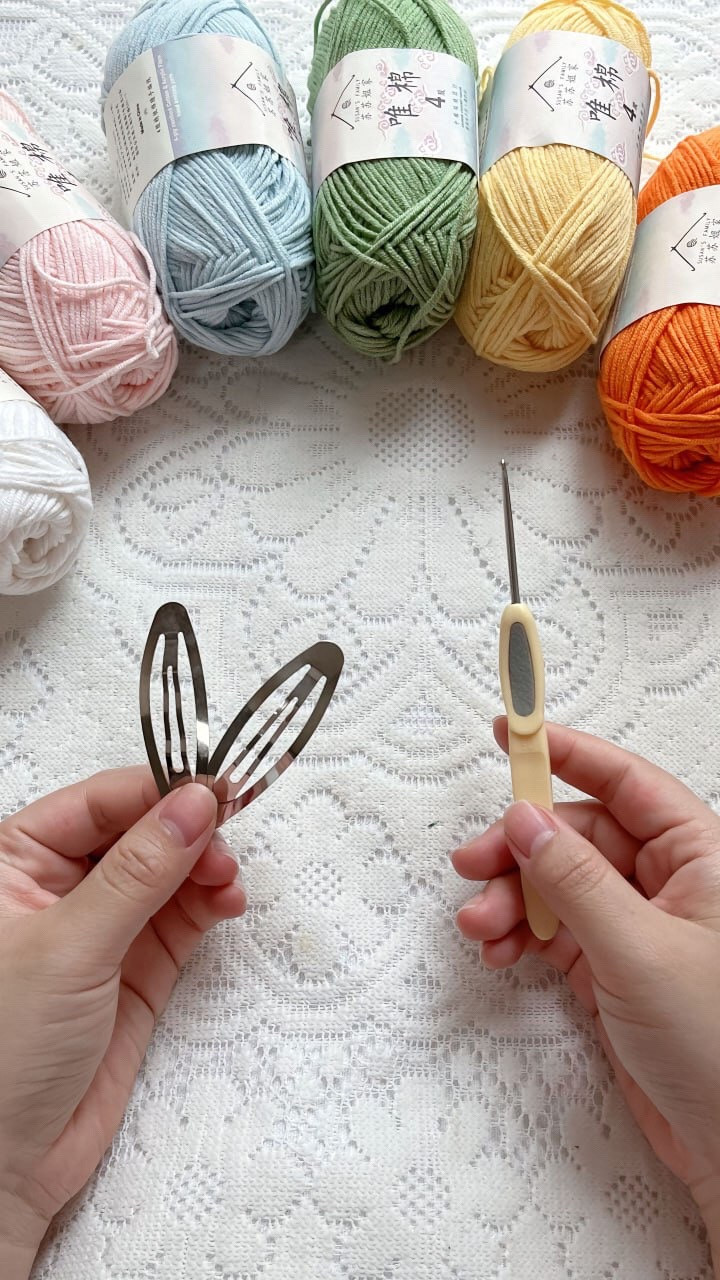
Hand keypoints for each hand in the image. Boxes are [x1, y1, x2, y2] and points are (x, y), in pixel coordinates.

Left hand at [0, 770, 245, 1278]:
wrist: (6, 1164)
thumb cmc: (1, 1049)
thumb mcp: (68, 945)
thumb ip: (138, 872)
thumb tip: (193, 804)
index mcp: (15, 862)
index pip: (98, 801)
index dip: (157, 791)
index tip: (213, 789)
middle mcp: (58, 887)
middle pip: (139, 831)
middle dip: (187, 830)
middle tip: (225, 838)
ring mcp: (102, 928)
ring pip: (168, 872)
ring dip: (205, 866)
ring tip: (227, 881)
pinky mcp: (136, 969)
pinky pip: (182, 916)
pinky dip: (210, 902)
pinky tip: (227, 901)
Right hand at [453, 719, 719, 1268]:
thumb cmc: (717, 1048)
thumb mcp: (639, 949)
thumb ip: (575, 879)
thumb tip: (527, 820)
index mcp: (699, 857)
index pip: (626, 782)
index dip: (569, 752)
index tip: (513, 731)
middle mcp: (669, 884)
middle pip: (579, 834)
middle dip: (522, 847)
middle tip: (475, 861)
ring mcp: (637, 927)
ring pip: (558, 884)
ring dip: (512, 898)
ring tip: (480, 925)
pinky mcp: (613, 970)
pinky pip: (554, 930)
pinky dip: (520, 935)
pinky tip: (498, 950)